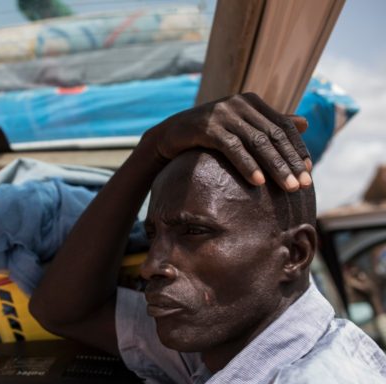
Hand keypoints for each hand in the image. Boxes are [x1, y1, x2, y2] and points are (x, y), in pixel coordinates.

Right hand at [139, 92, 311, 191]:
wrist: (169, 135)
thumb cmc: (207, 133)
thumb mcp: (240, 127)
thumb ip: (269, 124)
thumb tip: (305, 123)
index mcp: (251, 101)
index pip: (283, 126)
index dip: (297, 148)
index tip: (309, 170)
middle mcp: (239, 103)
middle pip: (273, 135)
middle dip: (290, 162)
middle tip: (304, 185)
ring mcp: (222, 113)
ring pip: (257, 142)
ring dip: (275, 167)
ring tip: (288, 188)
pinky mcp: (207, 127)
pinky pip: (233, 148)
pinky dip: (247, 165)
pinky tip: (258, 183)